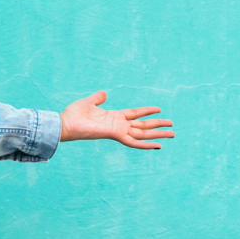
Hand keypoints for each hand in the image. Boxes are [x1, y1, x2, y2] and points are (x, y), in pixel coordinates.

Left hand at [59, 91, 173, 148]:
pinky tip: (159, 146)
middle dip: (158, 125)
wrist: (66, 123)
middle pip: (143, 126)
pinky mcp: (116, 135)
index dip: (147, 111)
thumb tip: (104, 93)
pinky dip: (146, 144)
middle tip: (173, 125)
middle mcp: (119, 125)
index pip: (135, 114)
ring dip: (158, 134)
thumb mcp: (89, 102)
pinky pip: (134, 142)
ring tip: (173, 134)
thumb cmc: (74, 114)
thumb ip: (98, 98)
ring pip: (143, 134)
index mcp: (114, 117)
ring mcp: (119, 131)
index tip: (159, 109)